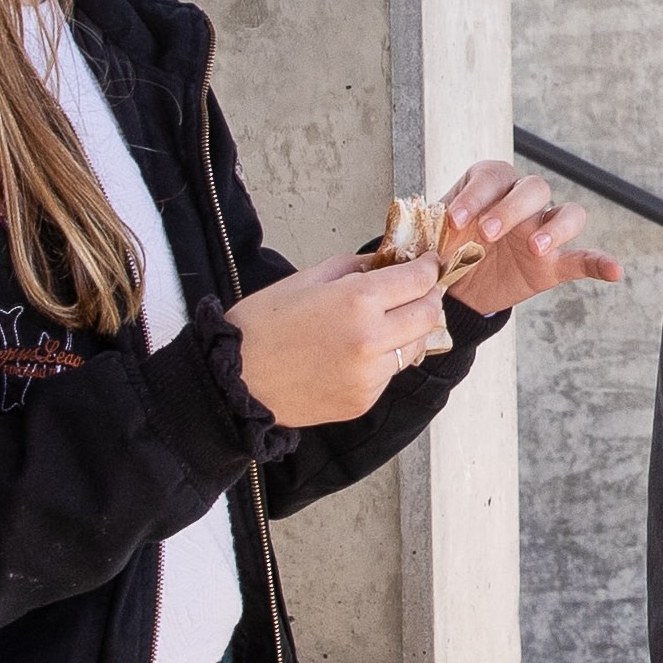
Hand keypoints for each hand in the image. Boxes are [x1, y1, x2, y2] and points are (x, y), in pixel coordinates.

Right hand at [231, 250, 452, 425]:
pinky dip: (385, 359)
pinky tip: (360, 351)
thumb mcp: (308, 279)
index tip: (429, 264)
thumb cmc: (261, 325)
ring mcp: (370, 375)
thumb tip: (388, 262)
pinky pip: (390, 373)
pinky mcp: (364, 400)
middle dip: (429, 297)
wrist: (233, 379)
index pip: (419, 280)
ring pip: (415, 346)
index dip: (429, 268)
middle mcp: (372, 339)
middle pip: (429, 313)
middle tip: (419, 290)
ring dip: (411, 330)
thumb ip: (355, 267)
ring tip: (390, 321)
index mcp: (357, 301)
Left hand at [429, 162, 626, 318]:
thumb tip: (398, 234)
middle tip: (487, 233)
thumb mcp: (427, 233)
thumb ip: (422, 228)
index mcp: (489, 184)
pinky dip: (601, 262)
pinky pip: (584, 257)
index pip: (491, 176)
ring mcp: (543, 230)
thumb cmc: (441, 249)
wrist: (453, 288)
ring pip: (566, 213)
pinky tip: (614, 271)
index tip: (454, 221)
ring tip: (535, 248)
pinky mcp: (555, 262)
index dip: (475, 195)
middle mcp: (521, 201)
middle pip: (533, 187)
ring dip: (554, 227)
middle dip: (510, 208)